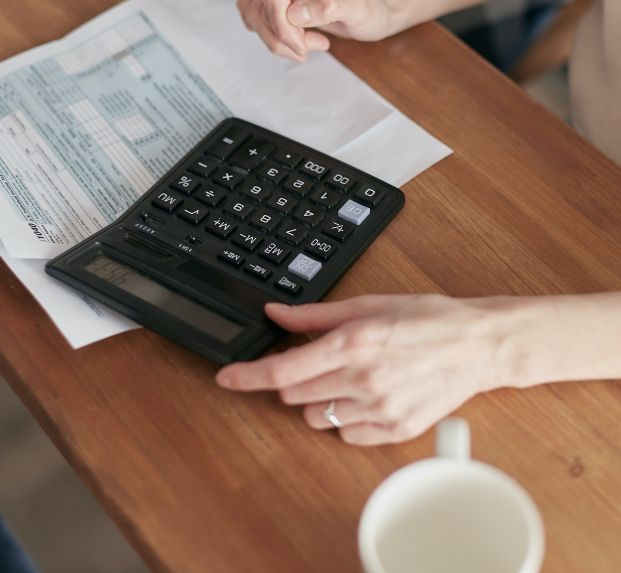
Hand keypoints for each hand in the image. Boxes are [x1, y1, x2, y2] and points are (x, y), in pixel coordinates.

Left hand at [216, 294, 522, 444]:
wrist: (476, 346)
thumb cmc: (427, 319)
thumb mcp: (369, 305)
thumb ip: (315, 314)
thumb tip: (275, 314)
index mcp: (352, 344)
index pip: (281, 370)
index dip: (246, 376)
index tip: (226, 378)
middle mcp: (362, 380)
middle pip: (293, 395)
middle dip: (293, 379)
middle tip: (318, 361)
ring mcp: (379, 410)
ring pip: (317, 417)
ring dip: (319, 399)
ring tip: (348, 378)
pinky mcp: (394, 431)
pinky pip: (347, 434)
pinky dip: (347, 417)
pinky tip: (369, 396)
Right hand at [237, 0, 396, 61]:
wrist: (373, 9)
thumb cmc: (370, 8)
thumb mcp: (359, 10)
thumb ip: (330, 8)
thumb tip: (296, 14)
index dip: (283, 31)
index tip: (303, 49)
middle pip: (261, 7)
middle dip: (281, 38)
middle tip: (308, 48)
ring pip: (254, 12)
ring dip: (275, 39)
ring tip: (305, 44)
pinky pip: (254, 13)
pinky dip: (270, 33)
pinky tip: (295, 37)